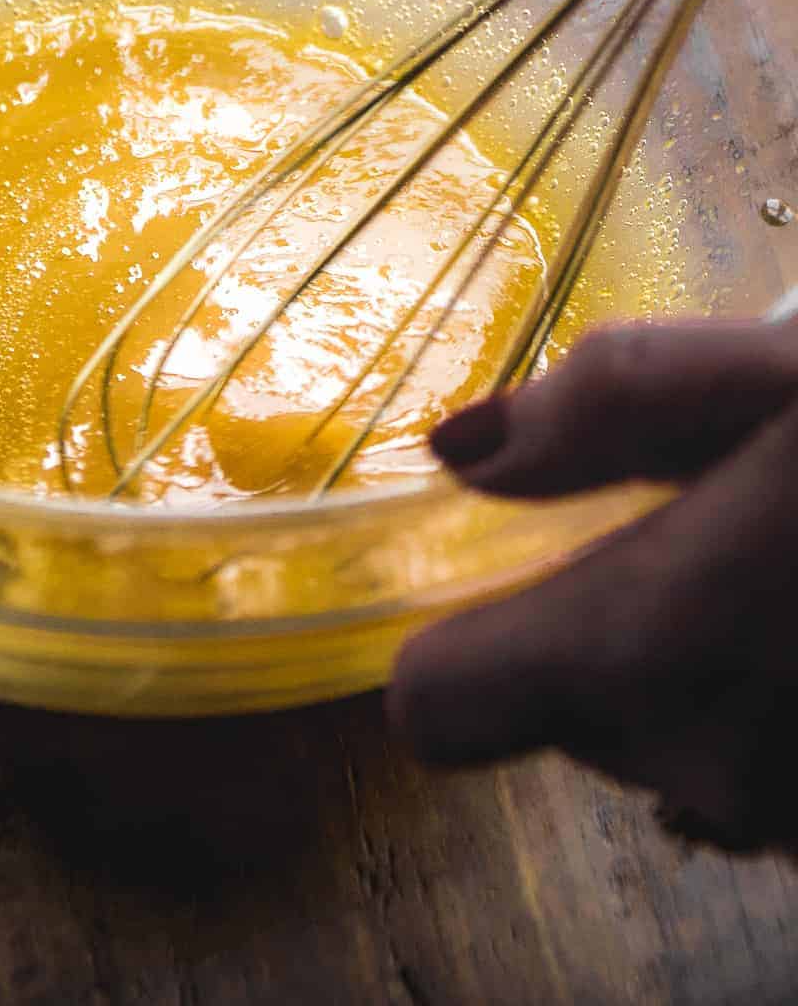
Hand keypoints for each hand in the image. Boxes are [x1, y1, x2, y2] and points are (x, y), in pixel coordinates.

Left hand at [387, 317, 797, 851]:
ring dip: (687, 658)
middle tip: (703, 525)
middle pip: (554, 701)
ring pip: (652, 729)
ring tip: (772, 567)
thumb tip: (456, 449)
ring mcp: (773, 818)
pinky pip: (735, 760)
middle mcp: (698, 764)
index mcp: (644, 648)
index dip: (448, 640)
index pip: (433, 707)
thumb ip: (602, 401)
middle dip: (603, 618)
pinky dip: (755, 698)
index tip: (494, 577)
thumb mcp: (776, 378)